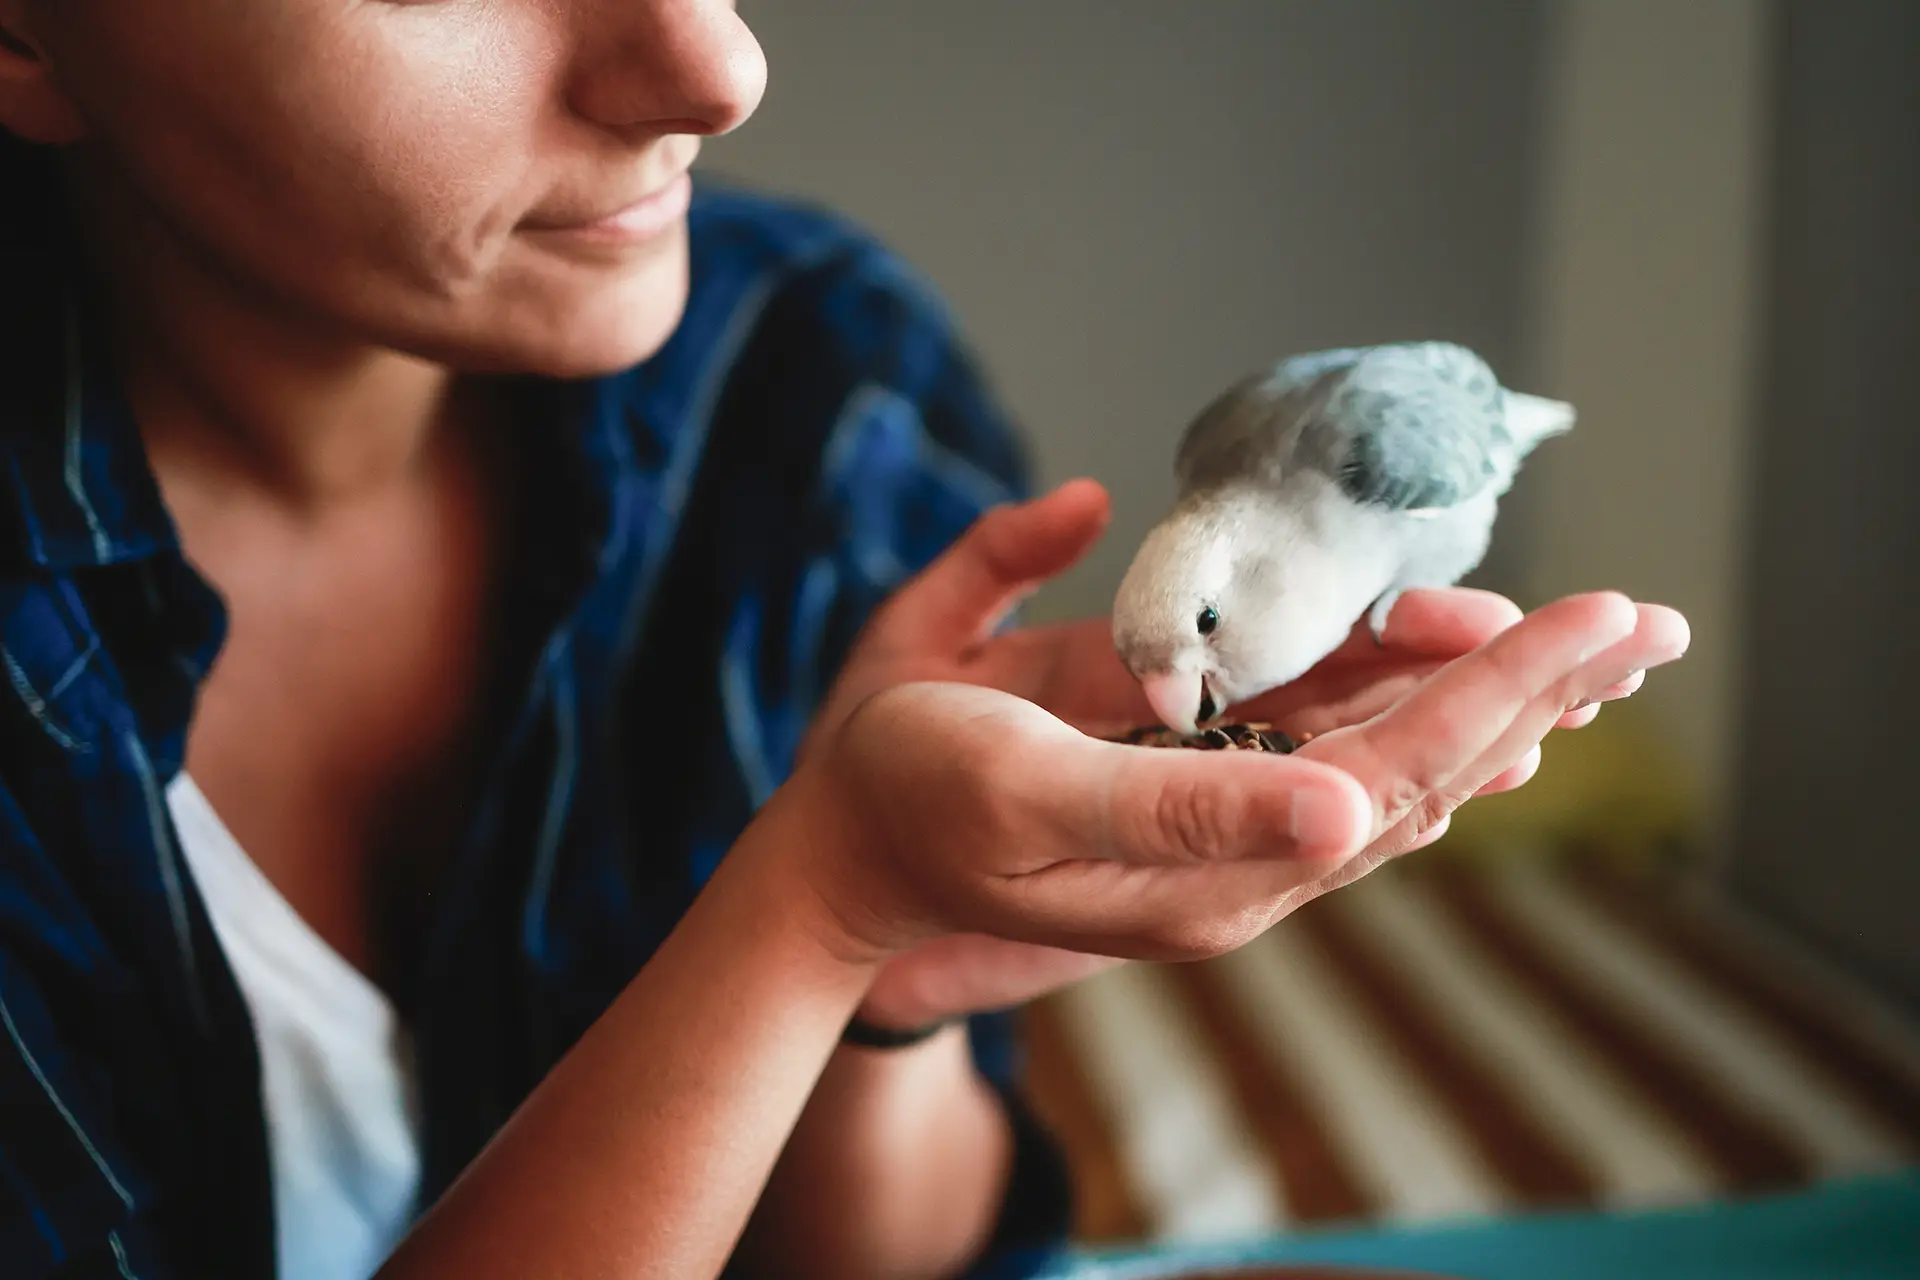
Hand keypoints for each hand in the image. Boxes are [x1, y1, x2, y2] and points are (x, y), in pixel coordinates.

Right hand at [782, 483, 1685, 1023]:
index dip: (1502, 689)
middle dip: (1537, 688)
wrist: (852, 839)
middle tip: (1649, 623)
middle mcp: (1247, 845)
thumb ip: (1178, 805)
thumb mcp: (1026, 789)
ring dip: (1497, 695)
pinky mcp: (1199, 780)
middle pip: (1426, 761)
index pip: (1401, 768)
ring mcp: (1228, 815)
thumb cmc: (917, 796)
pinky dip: (1416, 695)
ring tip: (1598, 649)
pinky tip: (1472, 672)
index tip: (1599, 617)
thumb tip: (1350, 810)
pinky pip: (1337, 738)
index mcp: (1222, 859)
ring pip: (1393, 751)